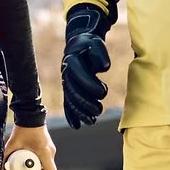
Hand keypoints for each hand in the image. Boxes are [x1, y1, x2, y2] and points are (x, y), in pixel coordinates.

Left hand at [6, 124, 56, 169]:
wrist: (30, 115)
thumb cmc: (23, 129)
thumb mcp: (12, 144)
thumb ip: (5, 156)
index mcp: (45, 153)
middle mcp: (50, 153)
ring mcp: (50, 149)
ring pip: (47, 167)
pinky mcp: (47, 147)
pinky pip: (45, 161)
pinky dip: (38, 167)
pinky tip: (29, 168)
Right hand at [61, 4, 112, 127]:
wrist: (78, 44)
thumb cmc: (90, 44)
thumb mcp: (96, 43)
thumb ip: (100, 53)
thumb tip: (103, 68)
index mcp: (71, 61)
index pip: (79, 75)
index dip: (90, 85)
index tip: (104, 92)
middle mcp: (65, 73)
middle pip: (73, 91)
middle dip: (85, 103)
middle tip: (99, 111)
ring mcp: (65, 82)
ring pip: (70, 100)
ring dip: (80, 112)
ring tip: (93, 121)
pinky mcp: (68, 89)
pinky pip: (67, 103)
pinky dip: (71, 115)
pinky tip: (77, 126)